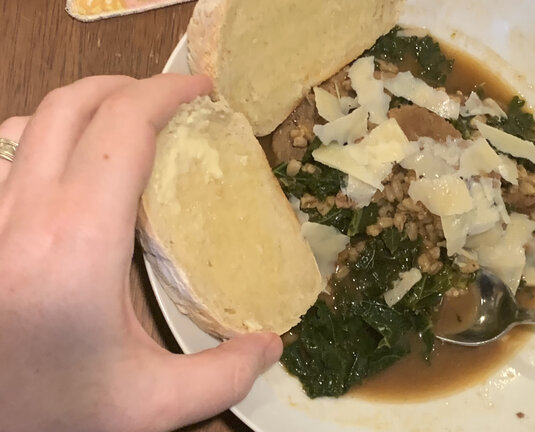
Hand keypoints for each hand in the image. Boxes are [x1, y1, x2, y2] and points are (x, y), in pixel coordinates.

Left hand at [0, 75, 281, 431]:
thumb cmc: (54, 409)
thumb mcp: (151, 405)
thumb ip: (224, 375)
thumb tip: (273, 346)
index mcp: (80, 240)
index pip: (123, 128)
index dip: (167, 93)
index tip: (204, 90)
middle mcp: (27, 212)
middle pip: (73, 105)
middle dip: (129, 86)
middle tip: (173, 100)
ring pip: (29, 122)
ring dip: (84, 106)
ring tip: (126, 121)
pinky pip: (4, 155)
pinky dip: (44, 136)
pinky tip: (72, 166)